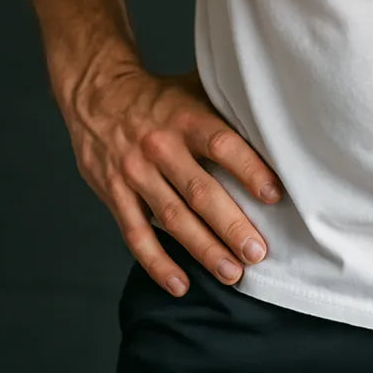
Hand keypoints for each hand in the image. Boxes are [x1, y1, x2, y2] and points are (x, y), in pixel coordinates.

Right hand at [63, 56, 283, 297]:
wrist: (98, 94)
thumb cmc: (159, 96)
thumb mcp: (192, 89)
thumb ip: (224, 109)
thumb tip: (273, 126)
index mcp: (185, 118)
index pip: (222, 144)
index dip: (248, 169)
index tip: (274, 194)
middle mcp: (160, 147)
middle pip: (199, 191)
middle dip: (230, 225)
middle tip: (257, 252)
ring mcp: (135, 173)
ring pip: (172, 218)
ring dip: (203, 249)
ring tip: (231, 273)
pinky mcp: (114, 194)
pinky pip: (136, 234)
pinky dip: (158, 263)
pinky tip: (180, 284)